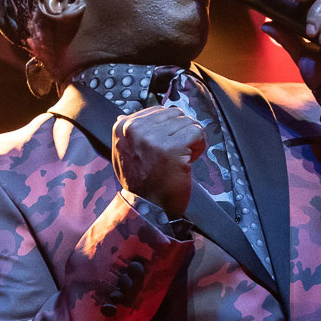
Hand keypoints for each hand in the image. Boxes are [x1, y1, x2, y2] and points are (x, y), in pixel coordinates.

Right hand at [111, 105, 204, 219]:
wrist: (148, 208)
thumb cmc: (140, 183)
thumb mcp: (122, 155)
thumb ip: (126, 135)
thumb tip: (122, 118)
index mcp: (123, 127)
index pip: (158, 111)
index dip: (167, 129)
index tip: (163, 147)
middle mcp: (136, 129)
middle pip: (175, 114)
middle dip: (180, 133)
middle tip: (174, 153)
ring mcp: (154, 138)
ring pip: (187, 122)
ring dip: (189, 140)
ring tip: (180, 157)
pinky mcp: (172, 148)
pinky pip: (197, 132)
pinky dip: (198, 146)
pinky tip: (189, 160)